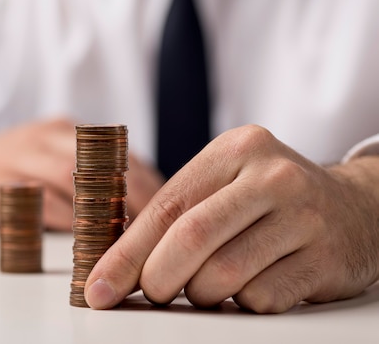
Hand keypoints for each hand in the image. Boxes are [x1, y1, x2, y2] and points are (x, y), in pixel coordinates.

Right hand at [0, 118, 162, 229]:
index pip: (119, 154)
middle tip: (162, 231)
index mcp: (61, 130)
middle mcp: (43, 137)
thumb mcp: (41, 158)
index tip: (174, 212)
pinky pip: (39, 203)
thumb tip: (133, 205)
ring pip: (75, 181)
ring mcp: (16, 158)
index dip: (150, 183)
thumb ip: (81, 173)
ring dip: (106, 212)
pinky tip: (87, 245)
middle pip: (104, 165)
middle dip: (137, 199)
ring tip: (132, 240)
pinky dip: (69, 225)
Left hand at [85, 125, 378, 312]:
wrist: (355, 207)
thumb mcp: (225, 185)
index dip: (125, 252)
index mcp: (234, 150)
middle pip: (191, 237)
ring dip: (201, 293)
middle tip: (149, 293)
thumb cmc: (269, 200)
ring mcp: (304, 216)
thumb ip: (177, 214)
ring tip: (206, 287)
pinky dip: (242, 303)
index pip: (166, 206)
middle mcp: (272, 176)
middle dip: (156, 278)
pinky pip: (262, 297)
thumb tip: (116, 264)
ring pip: (224, 274)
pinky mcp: (326, 257)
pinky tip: (247, 289)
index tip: (99, 286)